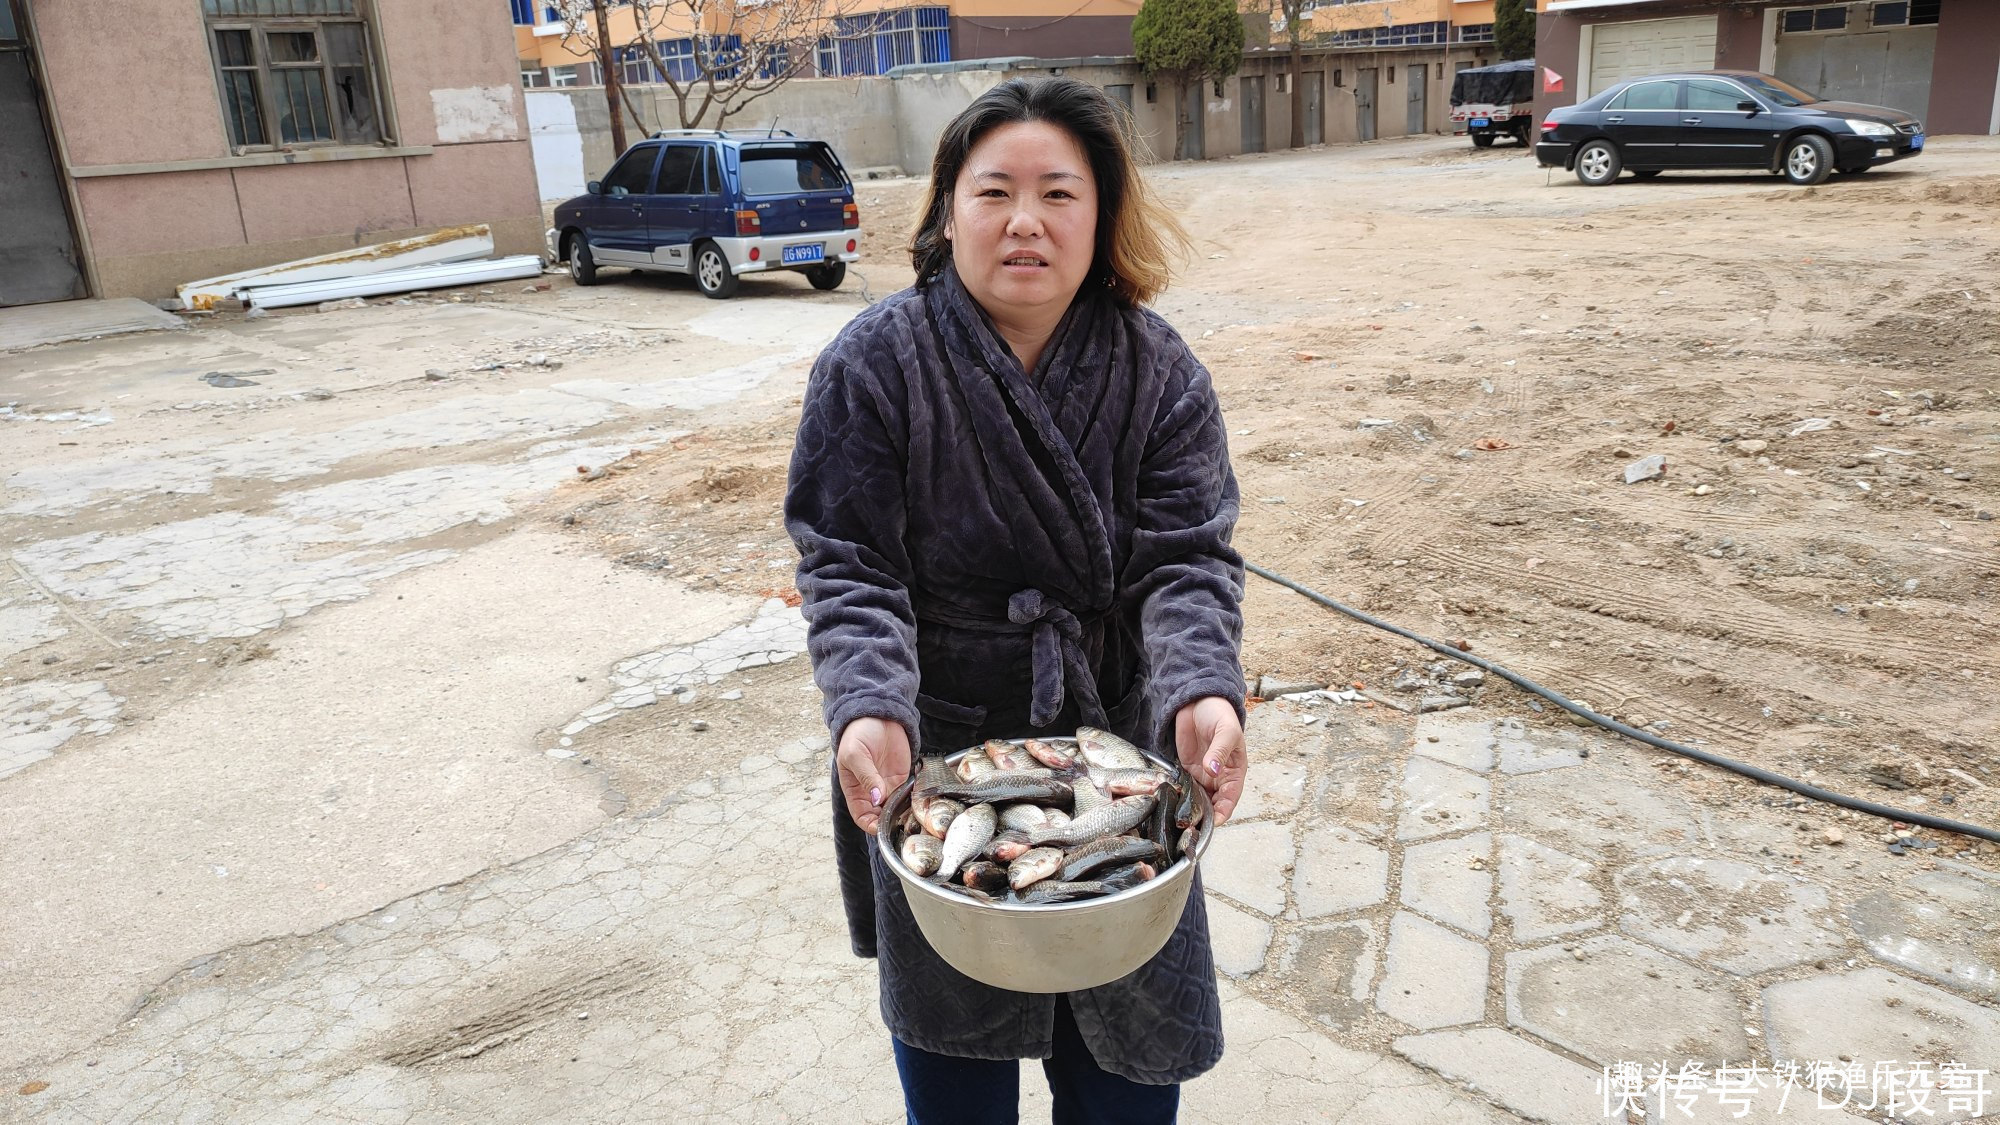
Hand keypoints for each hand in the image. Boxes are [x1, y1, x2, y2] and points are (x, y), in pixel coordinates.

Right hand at [836, 716, 911, 835]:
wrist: (878, 714)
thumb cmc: (858, 733)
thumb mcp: (856, 754)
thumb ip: (867, 777)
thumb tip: (877, 799)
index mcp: (855, 790)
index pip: (862, 817)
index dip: (871, 825)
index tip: (882, 827)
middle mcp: (871, 792)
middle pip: (881, 817)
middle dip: (890, 822)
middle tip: (902, 820)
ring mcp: (888, 785)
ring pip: (896, 808)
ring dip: (904, 813)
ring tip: (913, 813)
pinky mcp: (903, 777)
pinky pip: (908, 794)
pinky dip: (914, 800)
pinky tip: (919, 801)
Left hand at [1175, 696, 1245, 824]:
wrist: (1198, 702)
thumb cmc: (1219, 715)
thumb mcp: (1225, 732)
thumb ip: (1219, 752)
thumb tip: (1213, 770)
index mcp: (1234, 771)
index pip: (1230, 797)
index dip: (1224, 811)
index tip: (1215, 821)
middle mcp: (1219, 777)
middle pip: (1214, 804)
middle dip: (1205, 816)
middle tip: (1193, 825)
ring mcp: (1202, 774)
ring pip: (1199, 799)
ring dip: (1192, 809)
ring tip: (1180, 819)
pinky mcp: (1186, 769)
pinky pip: (1184, 787)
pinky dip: (1179, 795)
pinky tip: (1171, 802)